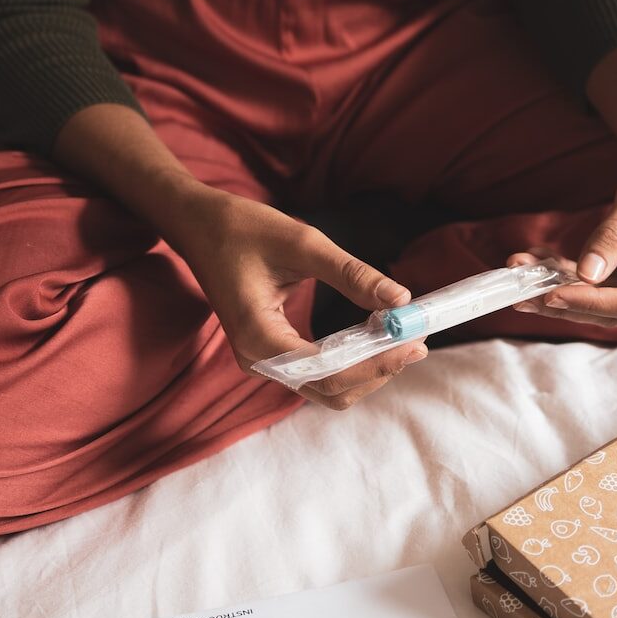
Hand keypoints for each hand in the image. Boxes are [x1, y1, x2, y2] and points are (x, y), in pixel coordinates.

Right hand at [50, 105, 424, 409]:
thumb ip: (352, 274)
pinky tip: (377, 336)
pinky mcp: (274, 353)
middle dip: (378, 370)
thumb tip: (401, 298)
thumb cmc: (242, 228)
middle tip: (417, 341)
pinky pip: (320, 372)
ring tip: (403, 337)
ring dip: (369, 369)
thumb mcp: (302, 242)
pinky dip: (353, 361)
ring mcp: (265, 362)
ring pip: (329, 388)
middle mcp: (260, 361)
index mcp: (260, 338)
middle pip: (333, 390)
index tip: (414, 342)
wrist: (199, 226)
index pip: (329, 371)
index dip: (376, 362)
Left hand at [512, 33, 616, 325]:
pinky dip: (566, 274)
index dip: (590, 302)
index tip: (549, 294)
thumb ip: (614, 233)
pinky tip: (535, 261)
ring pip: (601, 300)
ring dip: (558, 290)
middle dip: (565, 302)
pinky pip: (598, 281)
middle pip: (615, 309)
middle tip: (518, 293)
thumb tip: (585, 274)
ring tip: (517, 275)